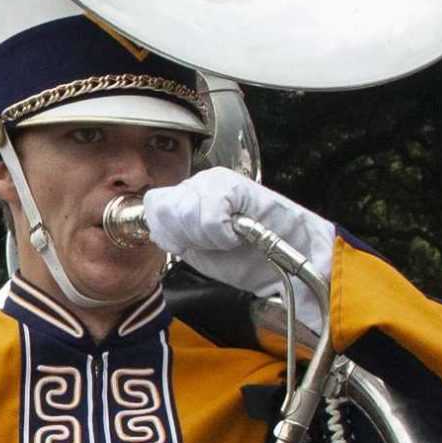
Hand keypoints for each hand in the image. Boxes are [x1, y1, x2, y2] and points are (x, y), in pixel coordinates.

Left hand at [137, 171, 334, 329]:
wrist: (288, 261)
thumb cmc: (247, 256)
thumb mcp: (199, 249)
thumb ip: (174, 234)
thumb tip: (153, 227)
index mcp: (186, 196)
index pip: (152, 205)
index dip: (166, 231)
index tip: (187, 246)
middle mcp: (198, 182)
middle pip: (164, 208)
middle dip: (186, 235)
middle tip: (213, 243)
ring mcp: (216, 180)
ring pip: (185, 210)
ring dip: (206, 235)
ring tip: (227, 239)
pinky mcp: (235, 185)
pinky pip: (211, 212)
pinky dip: (221, 232)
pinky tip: (237, 234)